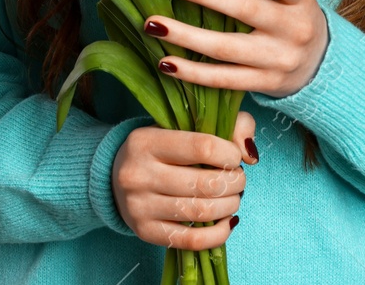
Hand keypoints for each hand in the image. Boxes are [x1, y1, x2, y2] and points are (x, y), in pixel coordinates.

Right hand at [112, 110, 255, 248]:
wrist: (116, 177)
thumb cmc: (161, 148)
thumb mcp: (184, 125)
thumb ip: (228, 124)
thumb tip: (249, 153)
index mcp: (146, 141)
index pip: (203, 147)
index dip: (230, 154)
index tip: (234, 156)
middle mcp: (138, 174)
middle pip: (206, 183)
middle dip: (235, 183)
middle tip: (238, 179)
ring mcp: (139, 206)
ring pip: (201, 212)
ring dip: (229, 206)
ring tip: (232, 197)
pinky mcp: (145, 232)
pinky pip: (191, 240)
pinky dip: (219, 234)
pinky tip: (227, 222)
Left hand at [148, 0, 329, 97]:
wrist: (318, 65)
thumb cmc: (289, 15)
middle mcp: (294, 29)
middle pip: (246, 10)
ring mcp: (279, 61)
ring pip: (227, 48)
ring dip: (186, 36)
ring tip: (153, 24)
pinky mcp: (264, 84)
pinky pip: (223, 80)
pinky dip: (192, 73)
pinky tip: (165, 62)